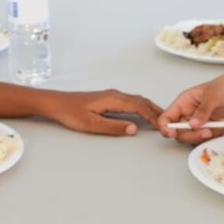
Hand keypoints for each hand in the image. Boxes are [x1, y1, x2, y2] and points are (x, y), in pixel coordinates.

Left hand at [40, 89, 163, 135]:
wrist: (56, 103)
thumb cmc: (70, 113)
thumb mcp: (91, 124)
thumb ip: (113, 127)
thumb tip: (134, 129)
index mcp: (113, 99)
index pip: (139, 106)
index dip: (153, 116)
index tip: (162, 125)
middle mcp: (115, 95)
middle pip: (141, 101)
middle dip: (155, 111)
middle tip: (168, 122)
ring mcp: (111, 96)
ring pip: (136, 100)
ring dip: (149, 108)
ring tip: (159, 118)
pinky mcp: (108, 99)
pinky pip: (130, 102)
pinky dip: (141, 107)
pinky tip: (141, 113)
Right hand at [157, 72, 223, 143]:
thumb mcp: (213, 96)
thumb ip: (203, 111)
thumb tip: (192, 124)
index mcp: (183, 103)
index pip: (166, 117)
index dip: (166, 127)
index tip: (173, 132)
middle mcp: (188, 114)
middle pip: (179, 133)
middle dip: (191, 135)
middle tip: (205, 131)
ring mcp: (199, 123)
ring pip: (193, 138)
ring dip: (204, 136)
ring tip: (216, 126)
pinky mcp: (209, 129)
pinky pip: (207, 139)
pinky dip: (214, 136)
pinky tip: (222, 125)